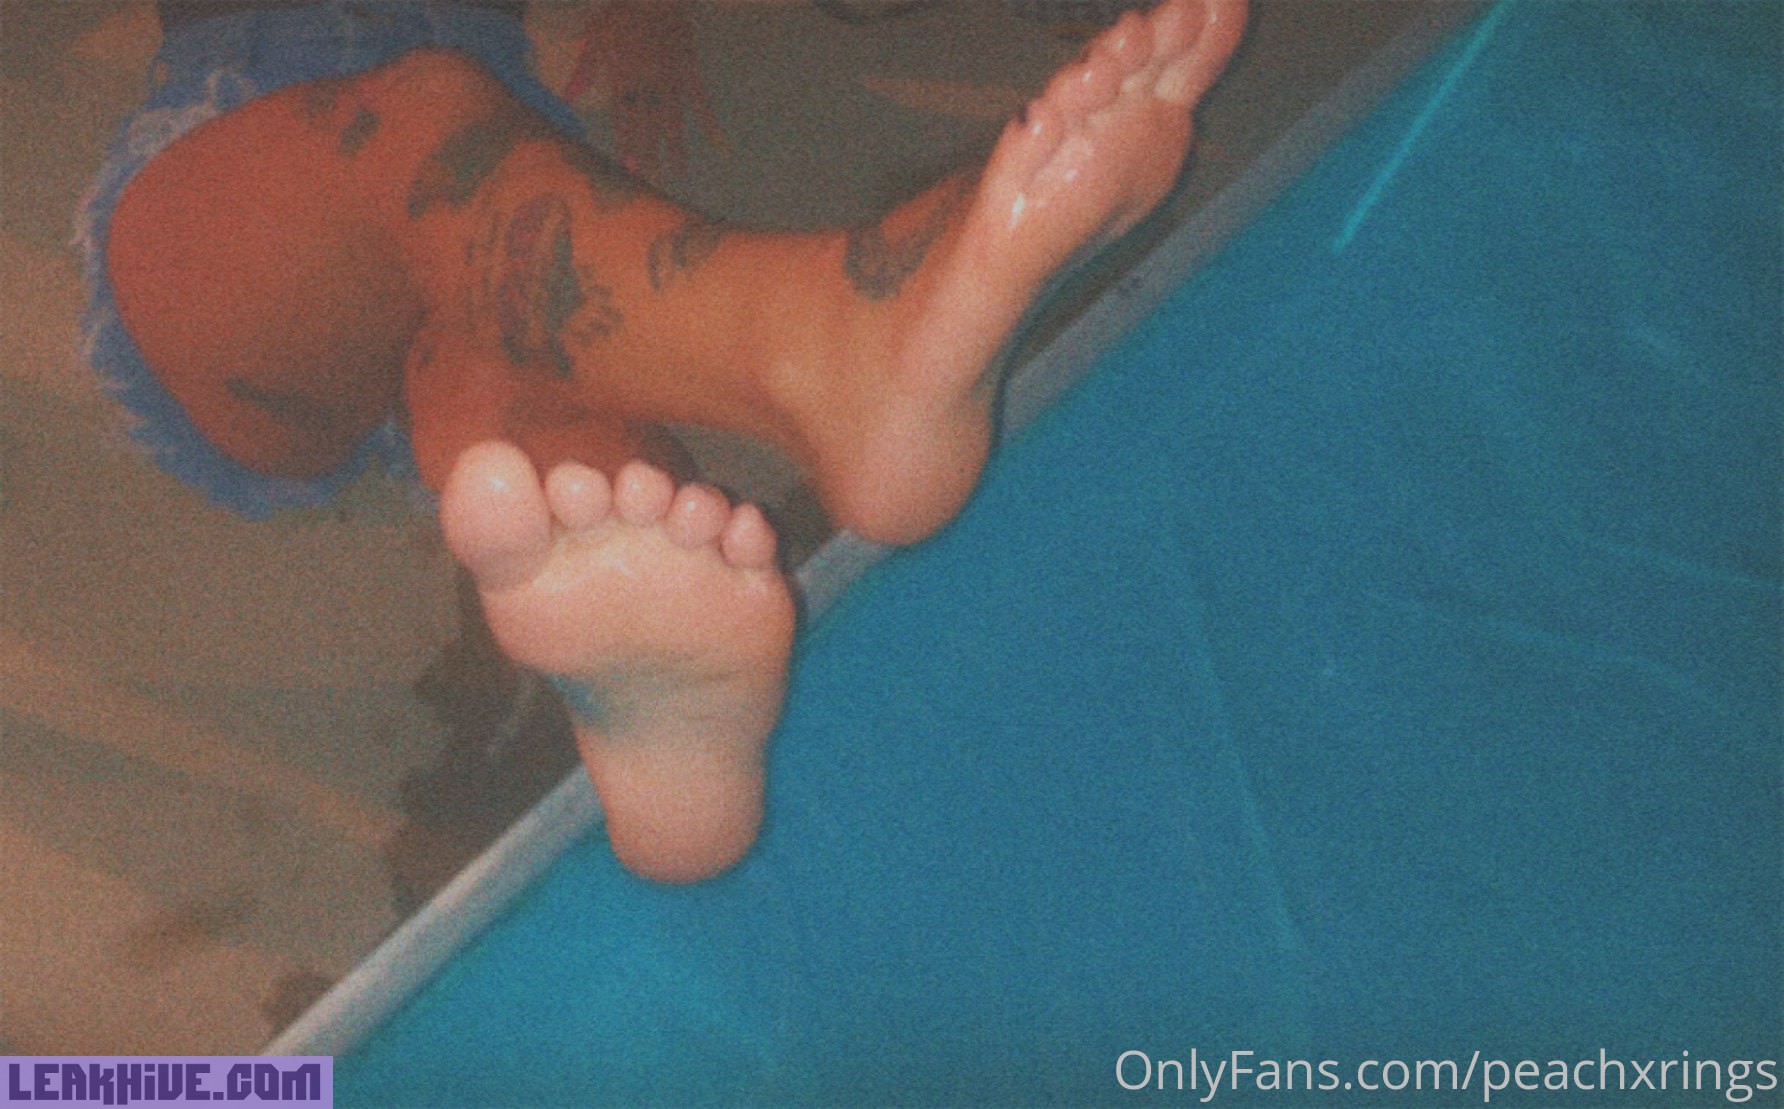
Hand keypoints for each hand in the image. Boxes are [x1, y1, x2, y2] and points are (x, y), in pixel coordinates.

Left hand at [563, 1, 724, 184]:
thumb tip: (566, 98)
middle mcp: (650, 85)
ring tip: (677, 173)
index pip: (626, 118)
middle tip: (652, 182)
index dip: (628, 143)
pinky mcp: (691, 73)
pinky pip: (701, 102)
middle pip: (649, 126)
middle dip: (650, 154)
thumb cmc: (621, 14)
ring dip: (675, 148)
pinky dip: (709, 123)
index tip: (629, 168)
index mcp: (625, 78)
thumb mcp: (596, 37)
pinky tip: (717, 144)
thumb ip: (584, 70)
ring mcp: (673, 81)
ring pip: (674, 120)